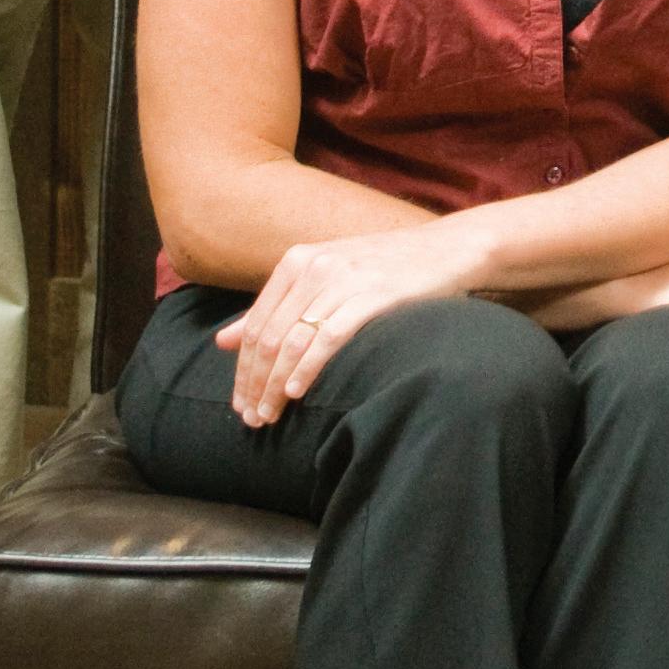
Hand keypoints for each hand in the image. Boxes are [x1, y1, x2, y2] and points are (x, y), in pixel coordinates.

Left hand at [216, 219, 480, 423]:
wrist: (446, 249)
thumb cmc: (383, 269)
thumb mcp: (324, 278)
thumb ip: (276, 308)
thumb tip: (223, 341)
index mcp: (296, 261)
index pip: (256, 326)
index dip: (243, 370)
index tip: (239, 404)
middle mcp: (315, 267)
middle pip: (269, 337)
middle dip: (255, 383)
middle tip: (252, 419)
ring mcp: (345, 279)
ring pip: (294, 341)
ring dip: (276, 384)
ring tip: (270, 415)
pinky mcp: (375, 295)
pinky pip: (330, 337)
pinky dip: (309, 368)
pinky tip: (298, 392)